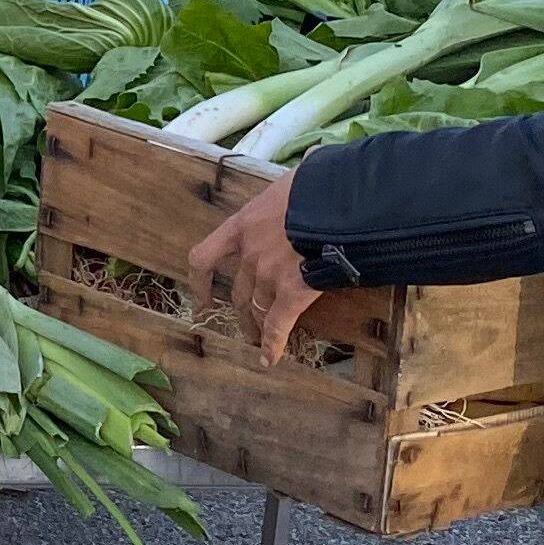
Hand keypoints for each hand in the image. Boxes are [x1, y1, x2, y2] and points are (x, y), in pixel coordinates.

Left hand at [192, 184, 316, 359]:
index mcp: (242, 225)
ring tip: (262, 339)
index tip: (204, 296)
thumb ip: (281, 203)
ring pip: (258, 309)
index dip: (201, 281)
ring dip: (258, 327)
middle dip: (242, 312)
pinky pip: (278, 325)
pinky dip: (273, 345)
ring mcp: (269, 274)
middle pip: (239, 291)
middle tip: (247, 324)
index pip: (204, 256)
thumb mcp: (289, 187)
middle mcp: (249, 253)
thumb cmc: (318, 185)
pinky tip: (270, 359)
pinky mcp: (293, 292)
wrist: (341, 199)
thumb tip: (292, 198)